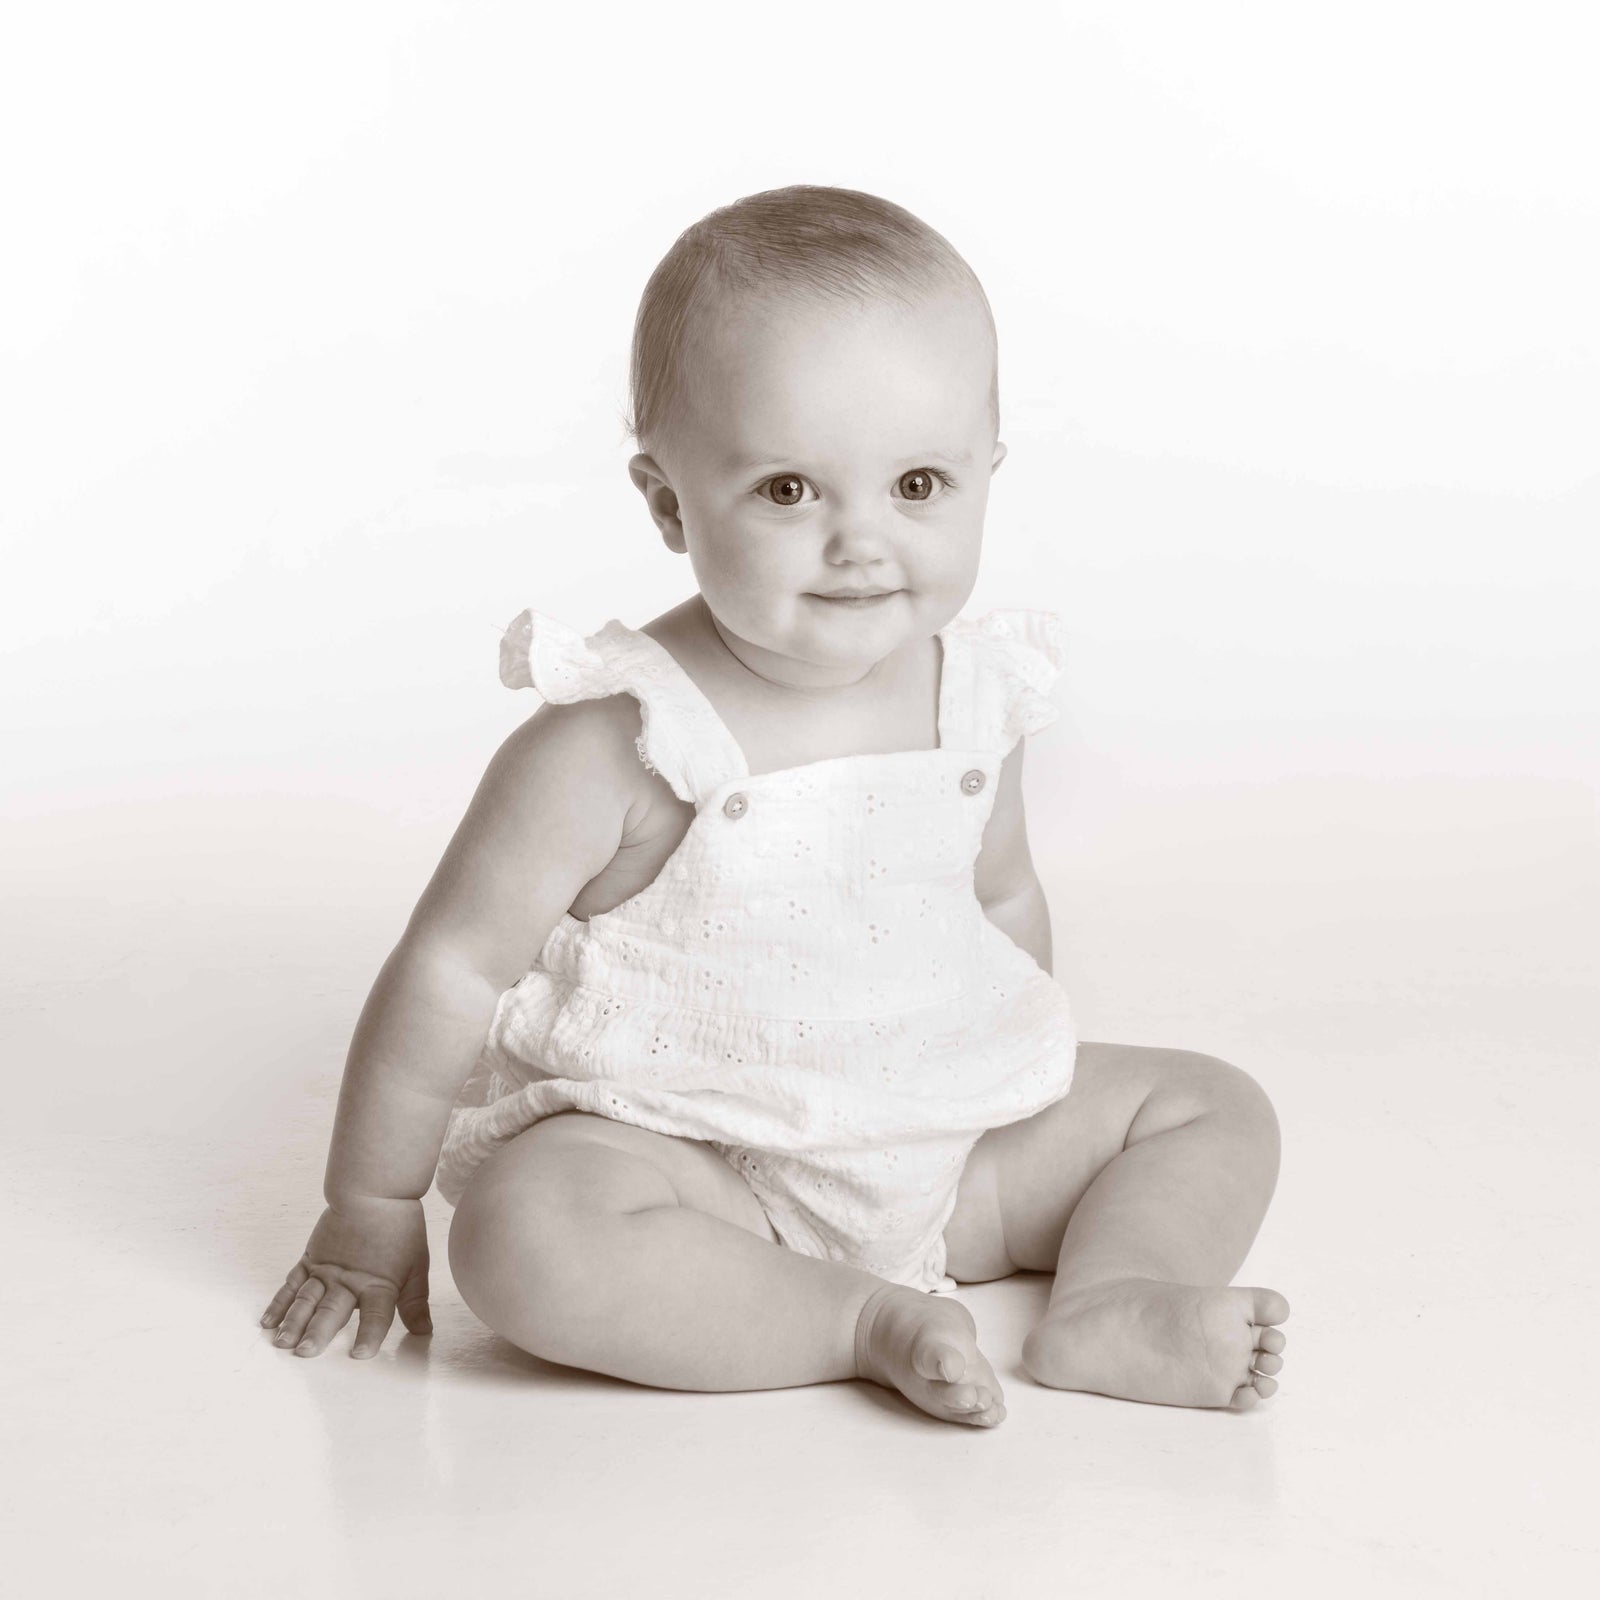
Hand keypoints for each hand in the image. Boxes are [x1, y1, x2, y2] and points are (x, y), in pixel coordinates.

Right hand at [260, 1197, 431, 1358]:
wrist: (374, 1191)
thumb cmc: (399, 1229)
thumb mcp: (417, 1266)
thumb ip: (414, 1302)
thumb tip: (424, 1331)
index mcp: (379, 1284)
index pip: (376, 1315)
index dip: (369, 1334)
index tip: (360, 1355)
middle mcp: (349, 1281)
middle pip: (332, 1310)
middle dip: (318, 1333)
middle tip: (304, 1353)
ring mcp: (326, 1270)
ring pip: (307, 1300)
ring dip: (294, 1322)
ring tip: (282, 1343)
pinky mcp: (310, 1260)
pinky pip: (291, 1284)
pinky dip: (279, 1303)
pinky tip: (268, 1322)